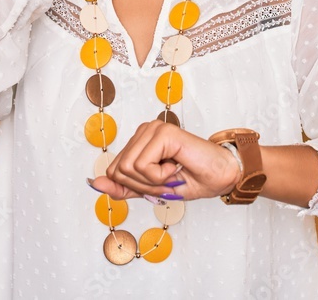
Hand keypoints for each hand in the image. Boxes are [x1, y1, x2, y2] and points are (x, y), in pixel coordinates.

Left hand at [89, 120, 241, 201]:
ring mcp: (153, 129)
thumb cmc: (192, 179)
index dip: (135, 187)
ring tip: (172, 173)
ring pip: (128, 169)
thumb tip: (95, 183)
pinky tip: (176, 166)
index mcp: (139, 141)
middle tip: (167, 180)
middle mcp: (143, 131)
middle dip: (143, 186)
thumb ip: (124, 186)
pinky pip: (143, 166)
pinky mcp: (163, 133)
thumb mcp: (151, 189)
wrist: (222, 176)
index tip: (160, 183)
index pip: (114, 171)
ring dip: (152, 182)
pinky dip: (159, 176)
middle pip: (118, 171)